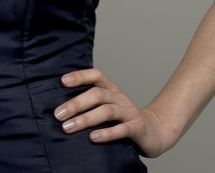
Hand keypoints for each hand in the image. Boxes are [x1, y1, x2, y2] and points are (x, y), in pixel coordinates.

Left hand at [53, 67, 168, 157]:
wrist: (155, 131)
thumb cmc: (124, 119)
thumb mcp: (109, 106)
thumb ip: (91, 104)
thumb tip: (62, 108)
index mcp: (111, 90)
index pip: (97, 75)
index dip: (80, 76)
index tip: (63, 81)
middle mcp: (119, 97)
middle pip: (97, 94)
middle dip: (76, 103)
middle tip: (58, 114)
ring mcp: (129, 112)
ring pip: (107, 111)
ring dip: (86, 118)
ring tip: (68, 127)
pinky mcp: (137, 128)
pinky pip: (121, 129)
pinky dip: (106, 133)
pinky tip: (93, 138)